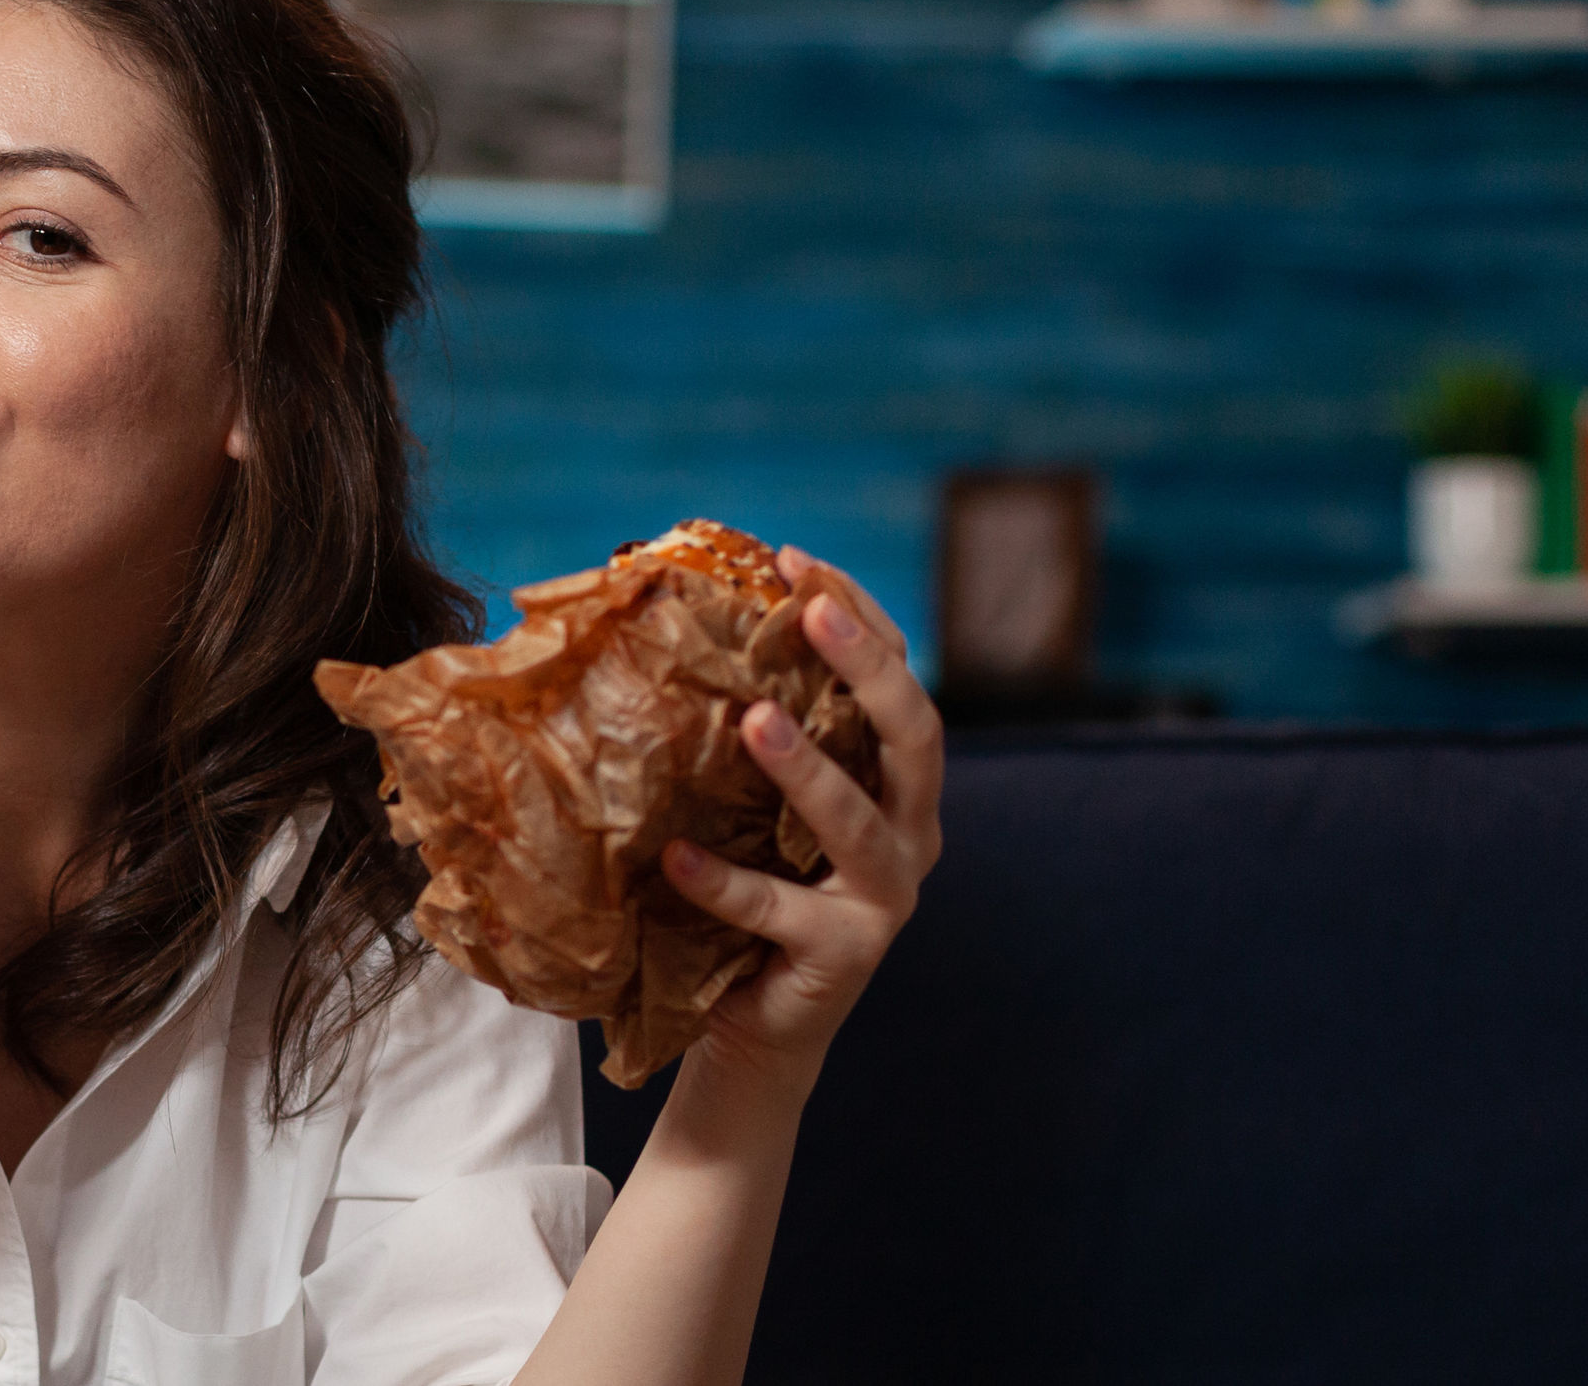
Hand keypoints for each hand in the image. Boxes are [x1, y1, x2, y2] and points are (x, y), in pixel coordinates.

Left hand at [660, 547, 945, 1098]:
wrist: (752, 1027)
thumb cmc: (748, 896)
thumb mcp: (755, 807)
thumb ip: (746, 738)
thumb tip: (672, 630)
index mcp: (899, 783)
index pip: (900, 678)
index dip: (859, 615)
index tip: (794, 560)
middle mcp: (913, 832)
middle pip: (915, 735)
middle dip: (867, 666)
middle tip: (809, 610)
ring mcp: (886, 898)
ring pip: (863, 823)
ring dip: (809, 770)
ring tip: (753, 721)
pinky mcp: (844, 957)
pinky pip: (780, 912)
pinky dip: (726, 881)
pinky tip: (674, 856)